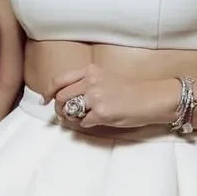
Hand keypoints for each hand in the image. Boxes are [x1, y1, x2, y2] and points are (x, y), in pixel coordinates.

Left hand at [49, 64, 179, 130]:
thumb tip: (68, 95)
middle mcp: (90, 82)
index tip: (45, 99)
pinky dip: (86, 124)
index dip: (48, 91)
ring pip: (69, 110)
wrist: (151, 98)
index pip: (59, 80)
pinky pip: (83, 122)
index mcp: (90, 71)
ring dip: (71, 116)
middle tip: (63, 114)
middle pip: (61, 97)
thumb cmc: (131, 89)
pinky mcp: (101, 114)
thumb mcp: (106, 77)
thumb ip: (86, 82)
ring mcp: (95, 98)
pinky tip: (97, 120)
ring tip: (79, 117)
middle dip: (59, 108)